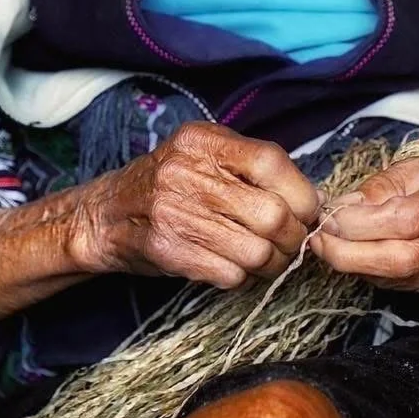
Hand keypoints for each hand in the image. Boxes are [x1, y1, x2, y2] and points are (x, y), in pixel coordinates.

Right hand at [74, 122, 320, 289]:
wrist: (105, 214)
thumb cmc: (170, 184)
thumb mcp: (202, 154)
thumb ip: (249, 165)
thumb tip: (313, 198)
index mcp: (202, 140)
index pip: (270, 162)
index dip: (300, 192)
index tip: (308, 210)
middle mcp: (186, 172)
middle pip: (271, 214)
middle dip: (294, 237)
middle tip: (293, 242)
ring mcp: (174, 213)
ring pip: (256, 251)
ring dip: (273, 262)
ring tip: (269, 258)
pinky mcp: (168, 251)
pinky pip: (231, 274)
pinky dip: (243, 276)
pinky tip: (236, 266)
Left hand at [310, 147, 418, 290]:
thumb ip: (384, 183)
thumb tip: (343, 206)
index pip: (407, 217)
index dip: (362, 222)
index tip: (329, 215)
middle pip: (404, 256)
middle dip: (352, 254)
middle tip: (318, 239)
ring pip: (403, 276)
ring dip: (356, 265)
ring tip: (326, 246)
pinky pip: (405, 282)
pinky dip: (372, 272)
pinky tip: (351, 256)